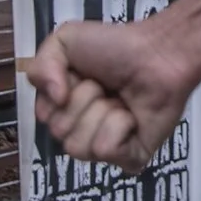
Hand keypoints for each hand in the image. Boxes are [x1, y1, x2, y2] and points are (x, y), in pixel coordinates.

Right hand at [31, 21, 200, 173]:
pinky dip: (119, 126)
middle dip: (83, 100)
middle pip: (58, 132)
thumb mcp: (64, 40)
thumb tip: (55, 99)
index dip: (60, 92)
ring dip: (100, 113)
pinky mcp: (130, 159)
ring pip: (78, 147)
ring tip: (120, 100)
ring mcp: (105, 148)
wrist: (160, 51)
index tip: (80, 75)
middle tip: (105, 86)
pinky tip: (133, 115)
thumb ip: (40, 67)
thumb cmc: (117, 46)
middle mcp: (81, 130)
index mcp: (65, 108)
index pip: (43, 115)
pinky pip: (106, 150)